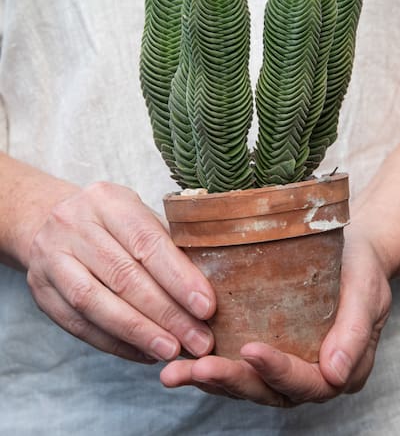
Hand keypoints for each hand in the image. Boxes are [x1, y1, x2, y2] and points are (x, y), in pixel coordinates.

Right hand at [26, 182, 215, 362]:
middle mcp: (73, 224)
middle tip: (198, 340)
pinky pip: (78, 324)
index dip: (178, 277)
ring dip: (139, 332)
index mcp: (105, 200)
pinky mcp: (41, 289)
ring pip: (96, 302)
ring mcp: (51, 257)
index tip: (206, 307)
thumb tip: (205, 292)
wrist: (50, 222)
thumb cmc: (110, 222)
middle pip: (123, 275)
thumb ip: (167, 245)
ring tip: (172, 350)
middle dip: (166, 313)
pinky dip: (115, 342)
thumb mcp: (137, 216)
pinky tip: (143, 352)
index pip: (146, 241)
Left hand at [160, 224, 391, 405]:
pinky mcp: (261, 348)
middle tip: (198, 368)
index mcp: (337, 368)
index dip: (277, 370)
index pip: (306, 382)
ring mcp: (280, 364)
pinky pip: (233, 364)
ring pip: (245, 383)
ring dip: (210, 380)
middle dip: (231, 380)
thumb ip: (354, 331)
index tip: (250, 350)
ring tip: (175, 372)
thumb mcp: (366, 291)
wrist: (351, 251)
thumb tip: (336, 373)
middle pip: (267, 390)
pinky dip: (206, 364)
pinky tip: (178, 359)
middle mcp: (306, 374)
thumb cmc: (361, 268)